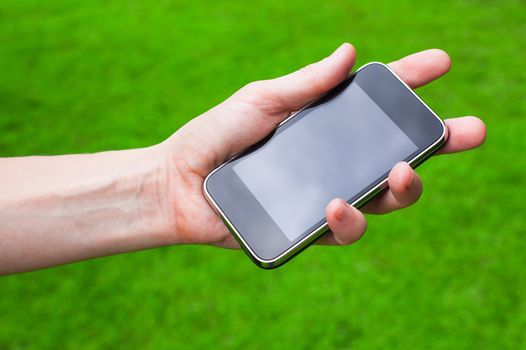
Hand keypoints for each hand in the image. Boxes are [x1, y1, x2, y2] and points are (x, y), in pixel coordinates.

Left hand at [161, 43, 485, 247]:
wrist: (178, 182)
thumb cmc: (215, 136)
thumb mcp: (261, 100)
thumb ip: (306, 84)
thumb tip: (351, 52)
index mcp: (323, 127)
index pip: (374, 105)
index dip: (409, 85)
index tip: (440, 63)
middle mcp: (330, 163)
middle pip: (395, 155)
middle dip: (436, 145)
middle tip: (465, 131)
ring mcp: (323, 196)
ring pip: (382, 200)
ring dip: (403, 188)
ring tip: (401, 171)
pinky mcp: (307, 229)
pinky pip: (342, 230)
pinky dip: (349, 219)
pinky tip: (339, 204)